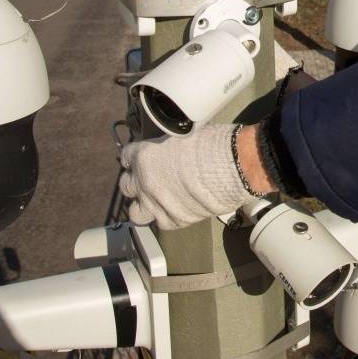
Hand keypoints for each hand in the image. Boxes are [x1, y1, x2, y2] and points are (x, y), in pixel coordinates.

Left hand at [119, 124, 265, 229]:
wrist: (231, 169)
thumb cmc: (210, 144)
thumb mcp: (182, 136)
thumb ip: (168, 147)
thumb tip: (171, 150)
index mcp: (144, 156)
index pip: (127, 157)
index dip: (135, 157)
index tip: (142, 158)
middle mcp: (143, 183)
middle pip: (126, 186)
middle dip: (135, 181)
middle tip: (149, 179)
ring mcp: (156, 205)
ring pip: (136, 213)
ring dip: (143, 205)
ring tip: (157, 201)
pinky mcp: (173, 220)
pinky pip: (161, 222)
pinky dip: (167, 215)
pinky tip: (177, 208)